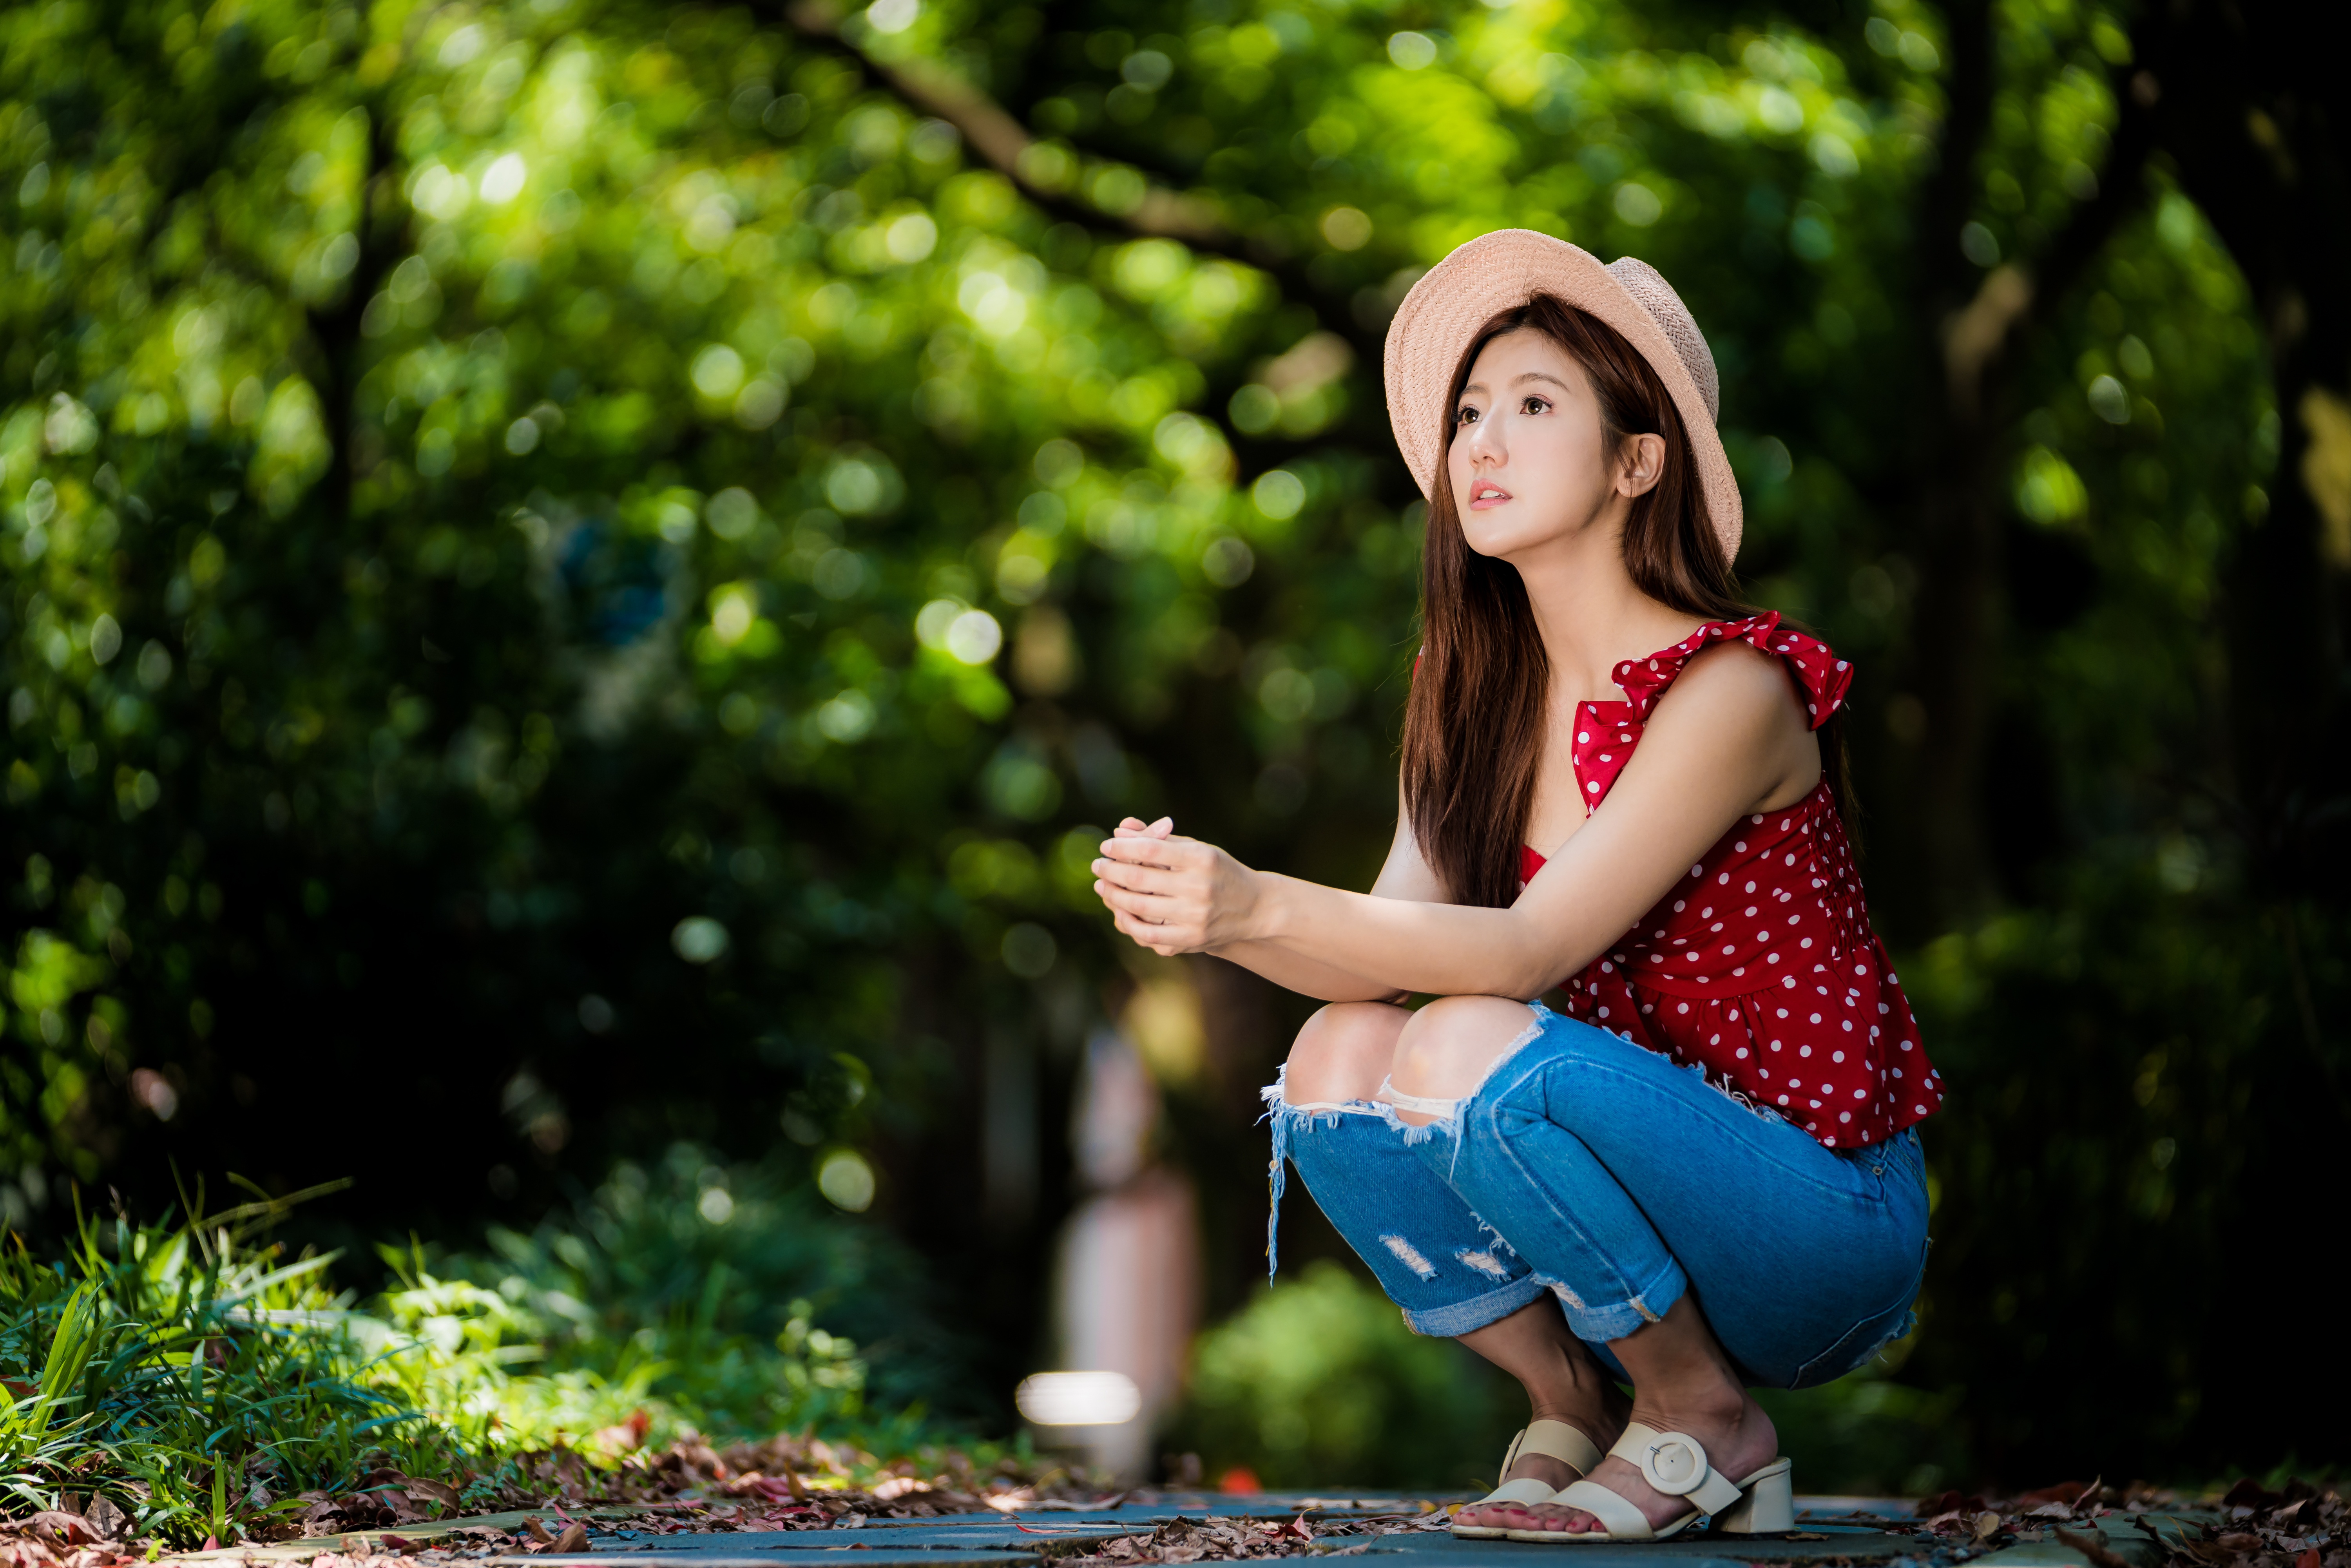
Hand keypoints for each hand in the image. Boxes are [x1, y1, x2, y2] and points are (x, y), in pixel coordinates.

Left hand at [1092, 819, 1263, 954]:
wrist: (1254, 909)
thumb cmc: (1218, 872)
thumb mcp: (1196, 849)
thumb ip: (1158, 839)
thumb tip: (1120, 830)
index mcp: (1201, 858)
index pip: (1150, 849)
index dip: (1122, 847)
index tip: (1106, 846)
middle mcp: (1199, 887)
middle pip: (1139, 877)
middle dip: (1111, 870)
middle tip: (1097, 866)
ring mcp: (1195, 916)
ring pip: (1138, 906)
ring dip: (1113, 895)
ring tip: (1102, 886)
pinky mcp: (1191, 939)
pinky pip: (1148, 934)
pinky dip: (1128, 922)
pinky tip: (1118, 911)